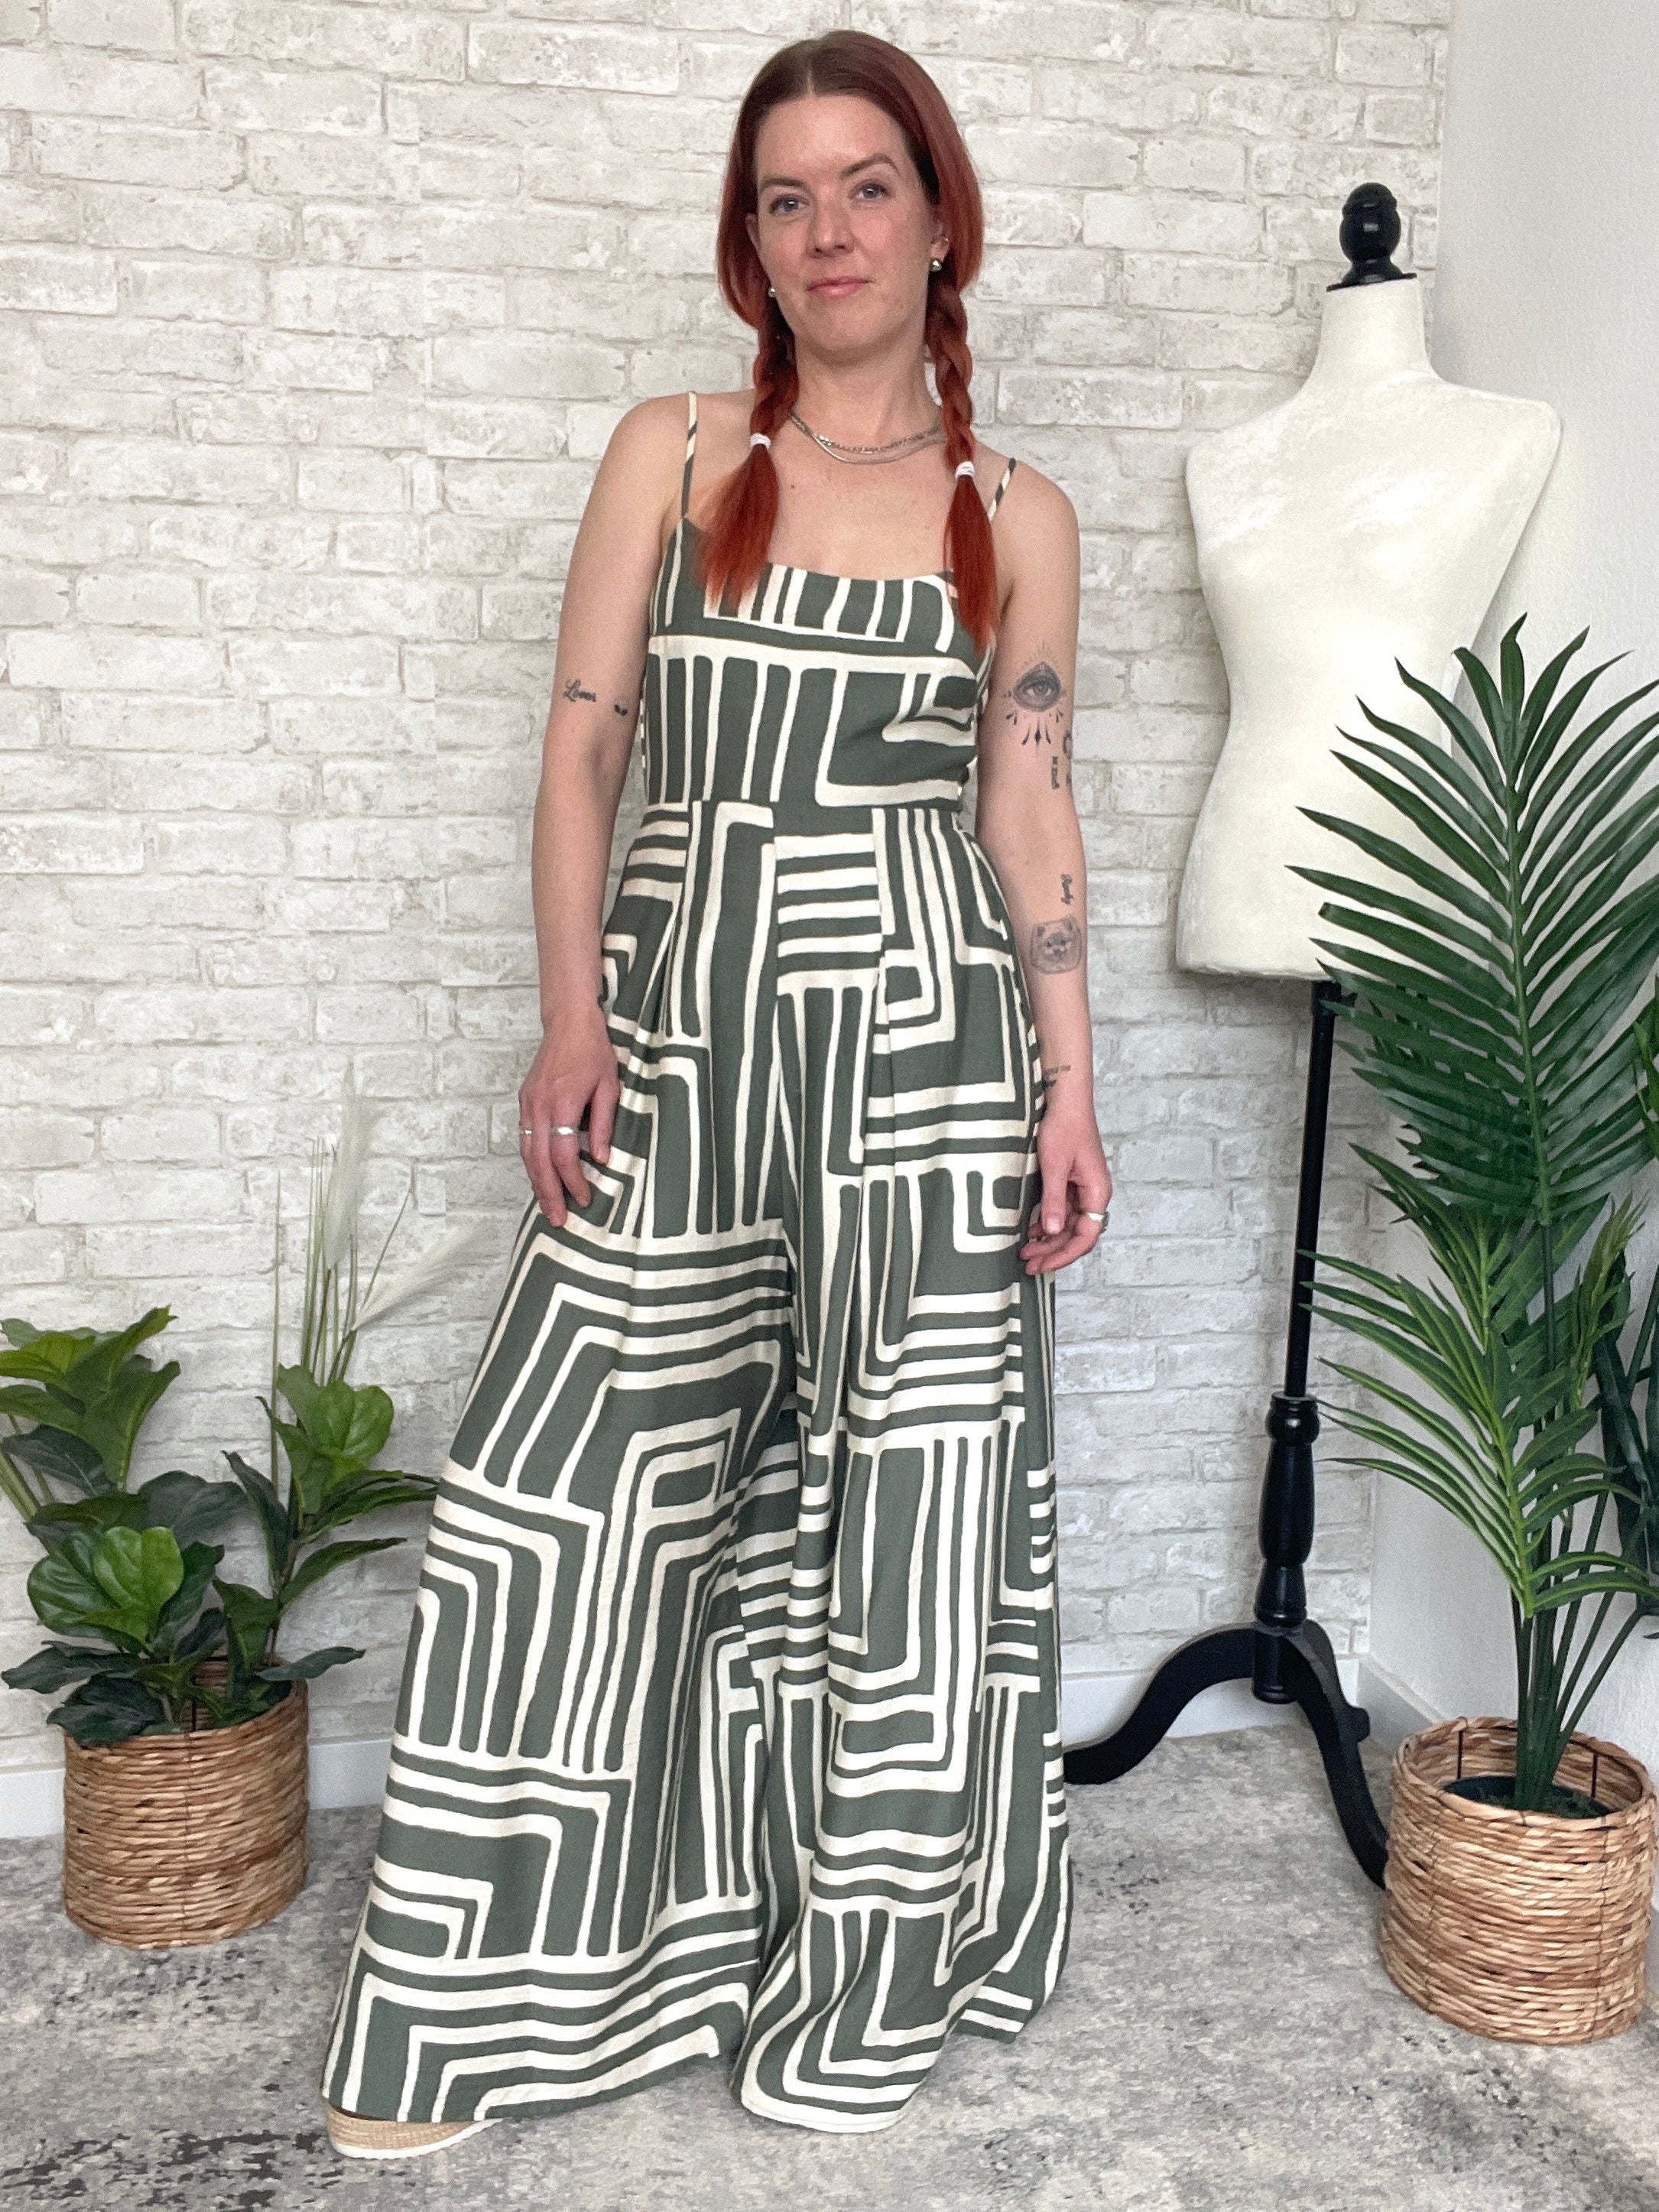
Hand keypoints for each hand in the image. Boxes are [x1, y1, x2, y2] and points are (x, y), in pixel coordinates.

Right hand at [518, 1005, 619, 1227]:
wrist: (568, 1022)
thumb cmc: (593, 1050)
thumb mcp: (610, 1086)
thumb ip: (606, 1124)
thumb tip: (603, 1159)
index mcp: (563, 1102)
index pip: (563, 1153)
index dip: (573, 1180)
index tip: (585, 1198)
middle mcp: (540, 1106)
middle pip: (539, 1160)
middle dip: (548, 1193)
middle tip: (558, 1219)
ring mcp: (528, 1103)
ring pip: (527, 1153)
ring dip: (536, 1182)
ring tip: (548, 1206)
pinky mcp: (525, 1100)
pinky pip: (524, 1139)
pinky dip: (531, 1162)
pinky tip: (540, 1177)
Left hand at [1020, 1096, 1111, 1275]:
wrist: (1066, 1101)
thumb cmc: (1064, 1128)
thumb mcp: (1054, 1166)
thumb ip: (1055, 1200)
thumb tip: (1053, 1231)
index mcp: (1097, 1193)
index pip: (1085, 1236)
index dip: (1064, 1255)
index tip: (1042, 1265)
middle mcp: (1093, 1195)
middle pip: (1077, 1235)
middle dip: (1053, 1252)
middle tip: (1028, 1265)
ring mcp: (1083, 1190)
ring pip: (1068, 1226)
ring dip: (1049, 1240)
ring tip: (1026, 1252)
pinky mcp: (1071, 1183)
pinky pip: (1063, 1212)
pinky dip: (1048, 1224)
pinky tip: (1032, 1231)